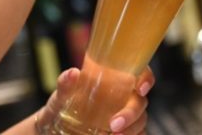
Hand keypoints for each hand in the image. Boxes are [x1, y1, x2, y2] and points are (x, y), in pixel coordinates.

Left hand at [36, 66, 155, 134]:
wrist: (55, 129)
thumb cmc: (63, 106)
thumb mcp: (61, 95)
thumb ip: (65, 84)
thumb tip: (73, 74)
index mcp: (115, 80)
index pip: (140, 73)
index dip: (146, 78)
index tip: (141, 88)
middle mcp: (124, 97)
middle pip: (140, 101)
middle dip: (132, 113)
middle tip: (114, 125)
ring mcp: (125, 115)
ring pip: (141, 120)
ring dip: (132, 130)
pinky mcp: (124, 132)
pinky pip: (138, 134)